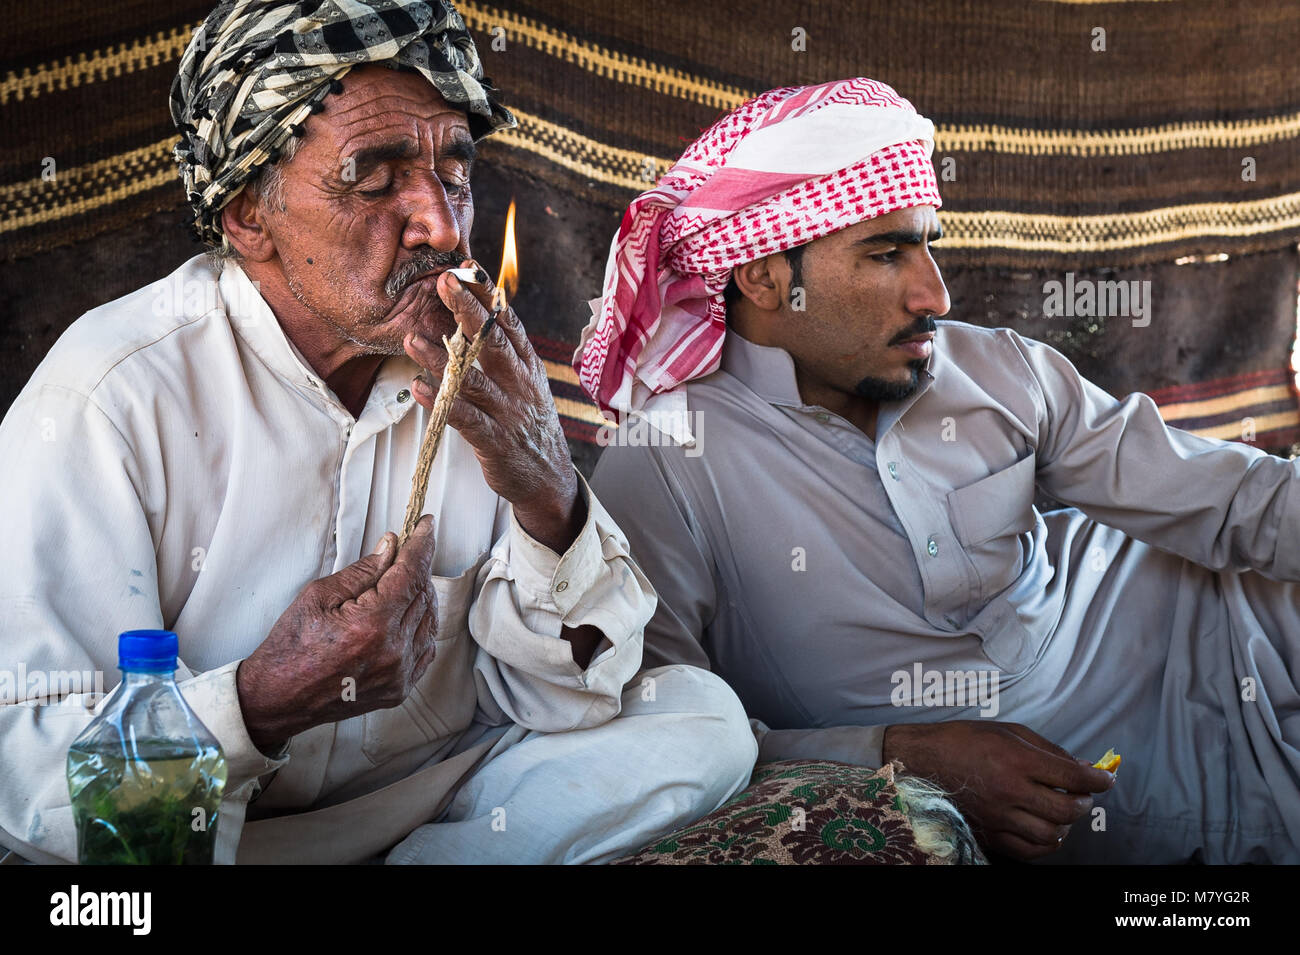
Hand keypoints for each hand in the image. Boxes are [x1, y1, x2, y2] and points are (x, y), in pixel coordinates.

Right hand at [236, 516, 438, 752]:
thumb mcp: (319, 596)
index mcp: (373, 624)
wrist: (279, 697)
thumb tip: (391, 546)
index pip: (411, 573)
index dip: (422, 544)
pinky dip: (422, 625)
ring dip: (421, 595)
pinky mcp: (400, 689)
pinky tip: (408, 612)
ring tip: (403, 580)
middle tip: (408, 550)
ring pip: (429, 620)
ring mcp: (399, 674)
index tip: (427, 525)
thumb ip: (363, 571)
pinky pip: (425, 648)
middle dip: (417, 566)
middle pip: (423, 594)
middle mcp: (393, 650)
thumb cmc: (292, 645)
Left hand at [403, 260, 583, 553]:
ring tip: (411, 338)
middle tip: (443, 283)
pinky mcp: (495, 442)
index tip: (469, 268)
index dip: (489, 295)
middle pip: (493, 342)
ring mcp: (508, 413)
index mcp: (527, 366)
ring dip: (439, 358)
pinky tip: (417, 388)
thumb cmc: (528, 426)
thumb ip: (505, 352)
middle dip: (468, 311)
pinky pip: (465, 419)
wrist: (549, 479)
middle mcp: (520, 385)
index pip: (509, 323)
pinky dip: (441, 403)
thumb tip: (481, 312)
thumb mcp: (525, 383)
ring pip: (473, 379)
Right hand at [882, 720, 1114, 860]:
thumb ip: (1048, 750)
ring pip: (1052, 833)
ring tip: (1063, 810)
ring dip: (1067, 823)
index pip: (1073, 776)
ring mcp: (1000, 817)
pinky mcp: (990, 834)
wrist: (920, 762)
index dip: (1099, 779)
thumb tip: (1083, 766)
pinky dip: (1047, 843)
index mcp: (1016, 760)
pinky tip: (1046, 828)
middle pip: (1067, 808)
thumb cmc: (962, 740)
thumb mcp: (1008, 731)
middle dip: (1084, 801)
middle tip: (1083, 793)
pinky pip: (1030, 851)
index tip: (1106, 779)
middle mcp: (1011, 791)